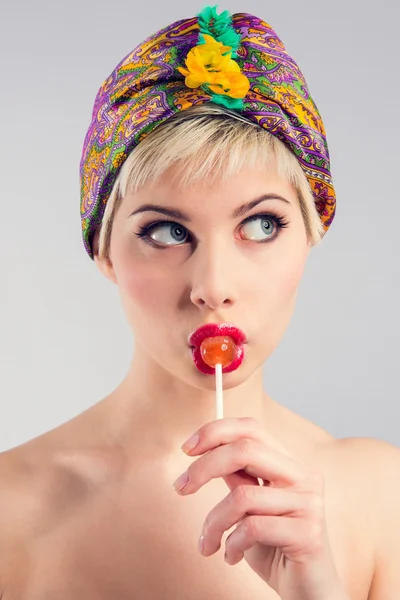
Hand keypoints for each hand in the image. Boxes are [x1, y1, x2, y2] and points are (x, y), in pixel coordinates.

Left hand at [173, 417, 348, 599]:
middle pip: (245, 449)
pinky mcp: (308, 533)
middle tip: (180, 488)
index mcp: (290, 464)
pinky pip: (253, 528)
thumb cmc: (275, 547)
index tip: (186, 449)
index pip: (251, 428)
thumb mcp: (250, 508)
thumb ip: (238, 478)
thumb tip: (205, 452)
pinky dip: (232, 544)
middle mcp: (304, 476)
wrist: (308, 593)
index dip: (215, 431)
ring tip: (207, 544)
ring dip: (213, 522)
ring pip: (242, 496)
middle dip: (203, 467)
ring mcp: (309, 503)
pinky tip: (231, 556)